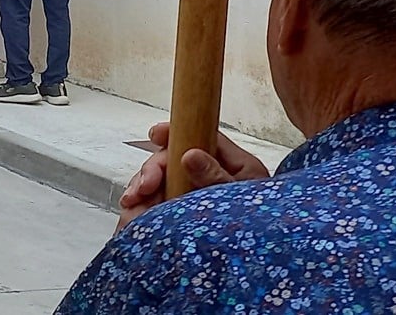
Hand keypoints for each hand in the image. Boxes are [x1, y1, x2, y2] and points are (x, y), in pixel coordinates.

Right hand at [116, 121, 269, 229]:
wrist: (260, 262)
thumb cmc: (262, 227)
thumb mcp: (239, 199)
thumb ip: (215, 178)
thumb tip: (190, 155)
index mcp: (233, 164)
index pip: (201, 136)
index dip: (175, 133)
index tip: (155, 135)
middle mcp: (211, 174)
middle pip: (173, 158)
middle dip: (153, 170)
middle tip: (144, 188)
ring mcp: (194, 193)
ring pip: (161, 178)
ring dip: (142, 187)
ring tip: (133, 202)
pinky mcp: (181, 211)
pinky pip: (156, 200)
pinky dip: (142, 203)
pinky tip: (134, 210)